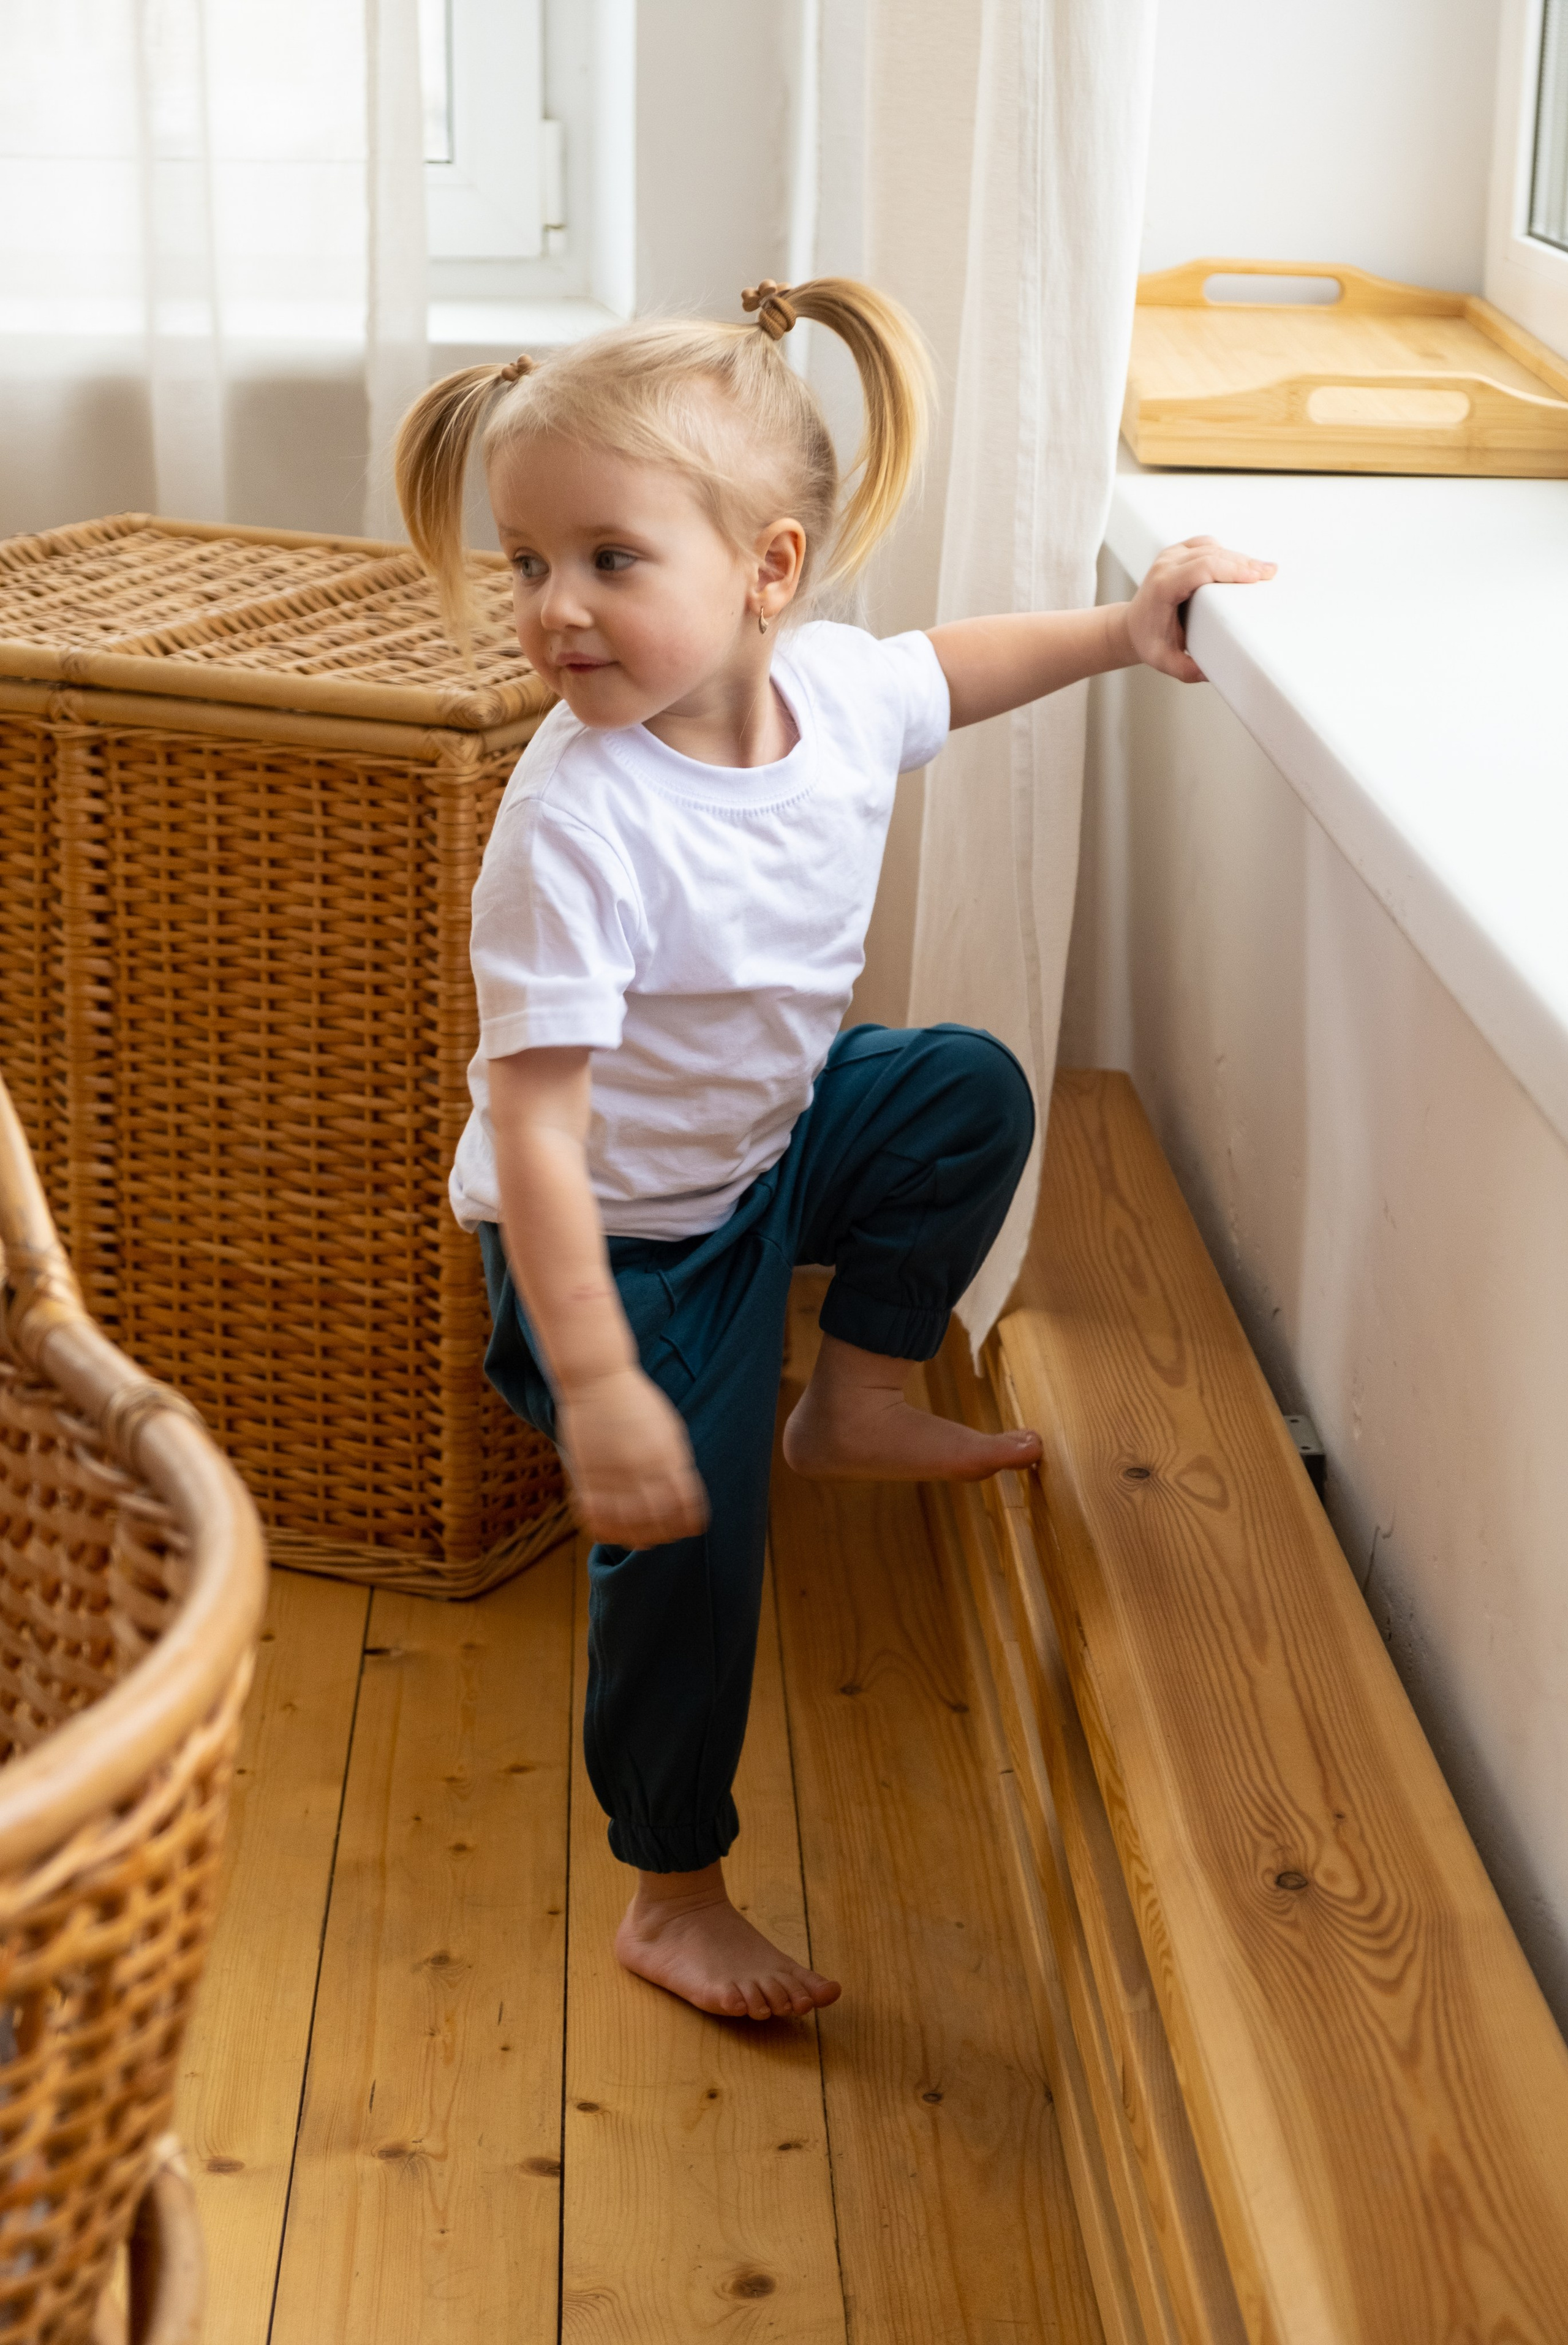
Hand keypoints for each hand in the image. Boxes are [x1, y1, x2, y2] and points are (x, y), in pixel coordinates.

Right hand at [556, 1362, 709, 1547]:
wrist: (597, 1380)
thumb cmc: (636, 1399)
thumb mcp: (668, 1427)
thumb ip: (676, 1460)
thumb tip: (683, 1493)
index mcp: (667, 1456)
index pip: (686, 1504)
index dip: (690, 1520)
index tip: (691, 1527)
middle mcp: (642, 1468)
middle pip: (659, 1518)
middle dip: (666, 1533)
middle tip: (666, 1538)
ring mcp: (613, 1473)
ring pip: (629, 1523)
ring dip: (637, 1537)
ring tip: (640, 1542)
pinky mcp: (587, 1475)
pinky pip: (597, 1514)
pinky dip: (606, 1528)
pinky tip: (612, 1532)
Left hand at [1120, 536, 1275, 682]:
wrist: (1132, 627)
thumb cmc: (1148, 641)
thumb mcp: (1164, 661)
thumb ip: (1187, 670)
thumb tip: (1212, 672)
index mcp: (1163, 587)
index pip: (1202, 568)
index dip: (1231, 569)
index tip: (1255, 577)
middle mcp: (1165, 566)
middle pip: (1211, 554)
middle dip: (1244, 563)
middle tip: (1270, 573)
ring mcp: (1170, 556)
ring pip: (1211, 547)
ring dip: (1238, 557)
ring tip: (1261, 571)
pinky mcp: (1176, 553)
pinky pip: (1205, 545)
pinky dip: (1225, 553)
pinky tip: (1241, 564)